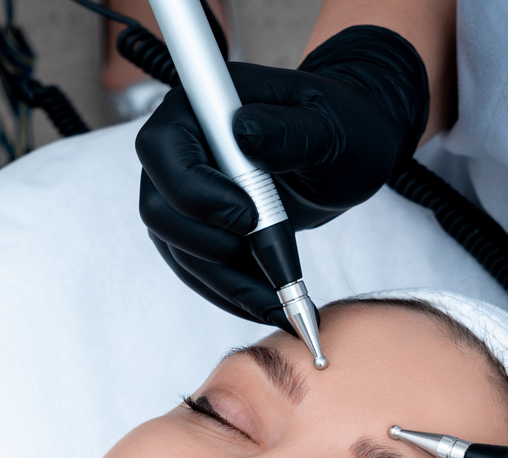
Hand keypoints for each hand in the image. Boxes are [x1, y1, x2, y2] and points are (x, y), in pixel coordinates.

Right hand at [136, 25, 427, 327]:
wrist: (348, 154)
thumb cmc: (342, 126)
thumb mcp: (329, 127)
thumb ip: (289, 130)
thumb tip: (244, 131)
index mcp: (203, 104)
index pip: (163, 148)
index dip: (194, 191)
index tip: (250, 218)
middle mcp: (180, 147)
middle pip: (159, 208)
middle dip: (209, 248)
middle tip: (271, 267)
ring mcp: (182, 191)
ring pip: (177, 248)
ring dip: (225, 283)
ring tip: (279, 303)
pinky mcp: (197, 227)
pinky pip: (196, 268)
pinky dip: (230, 292)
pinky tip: (270, 303)